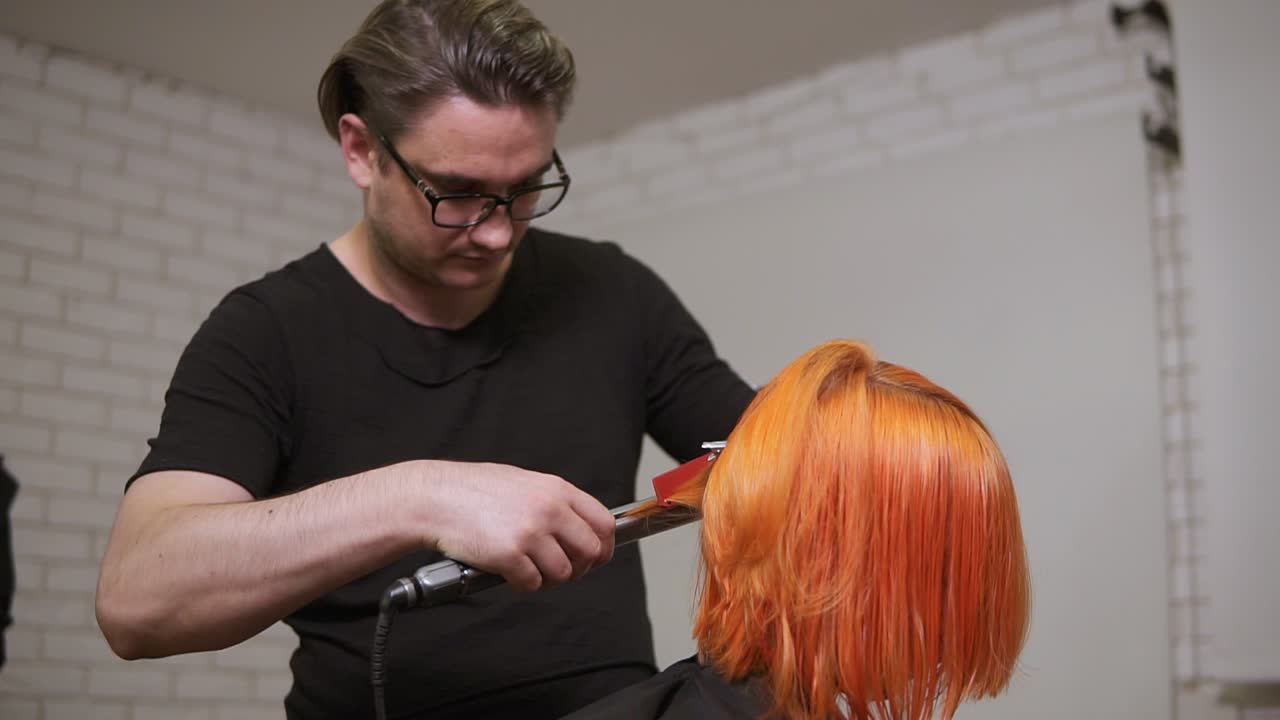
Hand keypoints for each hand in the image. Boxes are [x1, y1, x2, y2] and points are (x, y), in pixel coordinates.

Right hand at [406, 460, 616, 591]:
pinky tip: (509, 572)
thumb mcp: (524, 483)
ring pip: (563, 573)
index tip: (596, 557)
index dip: (604, 546)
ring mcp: (530, 533)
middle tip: (559, 570)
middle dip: (579, 568)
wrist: (435, 498)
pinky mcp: (509, 556)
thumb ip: (554, 502)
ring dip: (548, 580)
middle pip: (591, 552)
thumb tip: (580, 528)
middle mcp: (549, 509)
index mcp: (557, 489)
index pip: (604, 523)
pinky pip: (532, 584)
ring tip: (529, 570)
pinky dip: (523, 584)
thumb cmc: (474, 491)